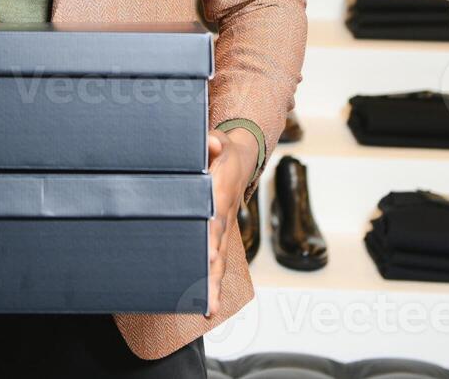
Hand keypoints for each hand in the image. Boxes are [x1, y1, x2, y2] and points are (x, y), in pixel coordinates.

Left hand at [206, 129, 255, 316]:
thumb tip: (212, 143)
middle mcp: (224, 215)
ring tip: (207, 307)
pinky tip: (206, 302)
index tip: (209, 253)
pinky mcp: (219, 235)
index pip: (215, 217)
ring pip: (219, 259)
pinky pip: (217, 260)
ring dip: (212, 283)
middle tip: (206, 294)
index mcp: (220, 193)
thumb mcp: (219, 140)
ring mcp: (223, 227)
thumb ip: (214, 142)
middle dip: (212, 271)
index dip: (212, 236)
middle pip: (218, 247)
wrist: (242, 158)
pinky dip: (212, 280)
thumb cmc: (224, 150)